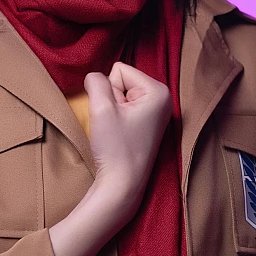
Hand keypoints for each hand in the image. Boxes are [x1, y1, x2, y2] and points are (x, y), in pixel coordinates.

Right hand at [84, 61, 172, 207]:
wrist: (122, 185)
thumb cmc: (116, 149)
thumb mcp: (101, 109)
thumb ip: (96, 82)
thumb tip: (93, 76)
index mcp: (158, 91)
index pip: (119, 70)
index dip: (109, 91)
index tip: (116, 115)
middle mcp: (162, 98)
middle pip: (121, 80)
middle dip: (112, 100)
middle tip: (117, 125)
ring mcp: (156, 111)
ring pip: (120, 94)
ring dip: (113, 110)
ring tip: (119, 131)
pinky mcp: (148, 122)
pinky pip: (124, 107)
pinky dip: (117, 118)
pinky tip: (121, 134)